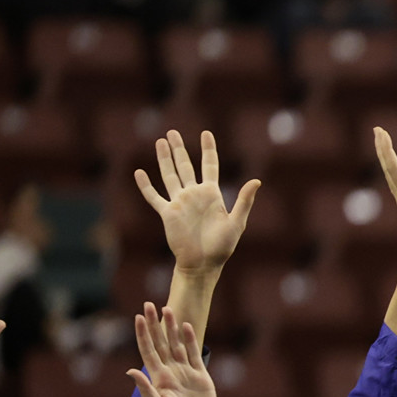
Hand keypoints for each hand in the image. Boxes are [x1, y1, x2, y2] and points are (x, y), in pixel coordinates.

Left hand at [126, 303, 217, 396]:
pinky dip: (190, 340)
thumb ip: (146, 390)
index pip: (148, 350)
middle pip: (161, 343)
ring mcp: (185, 374)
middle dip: (155, 324)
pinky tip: (187, 327)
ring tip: (168, 309)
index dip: (143, 334)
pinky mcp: (201, 378)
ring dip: (172, 327)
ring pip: (177, 345)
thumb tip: (131, 371)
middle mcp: (170, 372)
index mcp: (159, 378)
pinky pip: (194, 355)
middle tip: (149, 304)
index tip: (138, 317)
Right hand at [135, 130, 259, 274]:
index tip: (206, 133)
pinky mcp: (168, 213)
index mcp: (212, 194)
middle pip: (185, 166)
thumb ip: (244, 200)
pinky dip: (146, 185)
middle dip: (179, 149)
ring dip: (164, 159)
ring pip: (169, 175)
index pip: (209, 165)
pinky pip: (154, 197)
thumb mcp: (236, 222)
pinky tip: (139, 172)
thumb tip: (257, 180)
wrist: (203, 264)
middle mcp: (194, 195)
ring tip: (159, 142)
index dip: (208, 149)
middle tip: (172, 132)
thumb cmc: (222, 246)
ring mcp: (180, 202)